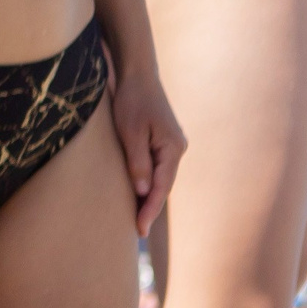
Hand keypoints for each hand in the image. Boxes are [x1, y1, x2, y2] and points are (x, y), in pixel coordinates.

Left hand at [108, 57, 186, 236]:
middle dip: (150, 208)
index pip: (161, 187)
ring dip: (150, 197)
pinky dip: (149, 182)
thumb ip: (138, 162)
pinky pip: (157, 167)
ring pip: (161, 177)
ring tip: (137, 219)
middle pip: (164, 185)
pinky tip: (139, 193)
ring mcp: (171, 145)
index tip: (139, 229)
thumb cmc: (131, 101)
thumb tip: (144, 192)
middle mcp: (176, 149)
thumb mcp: (130, 132)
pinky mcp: (162, 141)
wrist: (137, 74)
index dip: (149, 210)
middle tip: (137, 232)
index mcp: (172, 148)